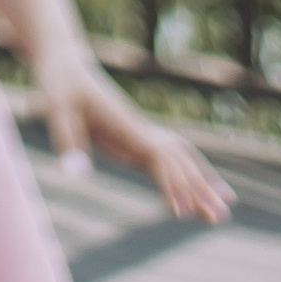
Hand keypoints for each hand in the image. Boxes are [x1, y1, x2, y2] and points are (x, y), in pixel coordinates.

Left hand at [35, 41, 232, 223]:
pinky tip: (202, 187)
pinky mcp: (136, 137)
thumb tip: (77, 175)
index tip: (183, 214)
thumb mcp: (55, 109)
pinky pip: (169, 158)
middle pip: (178, 160)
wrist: (66, 62)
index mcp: (125, 124)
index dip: (172, 184)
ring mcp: (141, 133)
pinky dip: (190, 173)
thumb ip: (67, 141)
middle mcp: (140, 129)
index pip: (157, 157)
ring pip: (181, 159)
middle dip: (198, 190)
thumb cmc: (60, 86)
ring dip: (202, 183)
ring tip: (224, 210)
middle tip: (219, 219)